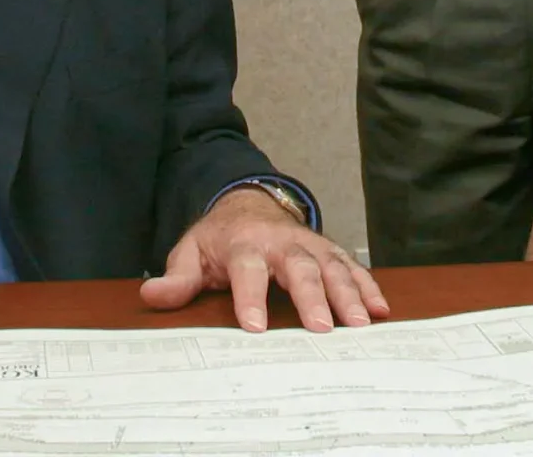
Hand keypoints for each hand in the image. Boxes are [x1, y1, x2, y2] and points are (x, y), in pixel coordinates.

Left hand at [139, 187, 391, 331]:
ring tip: (361, 325)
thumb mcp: (191, 252)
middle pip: (299, 268)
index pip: (247, 270)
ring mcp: (309, 245)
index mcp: (244, 245)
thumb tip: (151, 295)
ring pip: (332, 267)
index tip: (255, 327)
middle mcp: (281, 242)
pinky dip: (368, 286)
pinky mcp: (328, 251)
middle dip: (312, 298)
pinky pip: (351, 267)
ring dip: (348, 295)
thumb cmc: (219, 238)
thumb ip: (177, 278)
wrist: (248, 202)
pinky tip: (381, 309)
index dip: (250, 298)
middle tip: (322, 330)